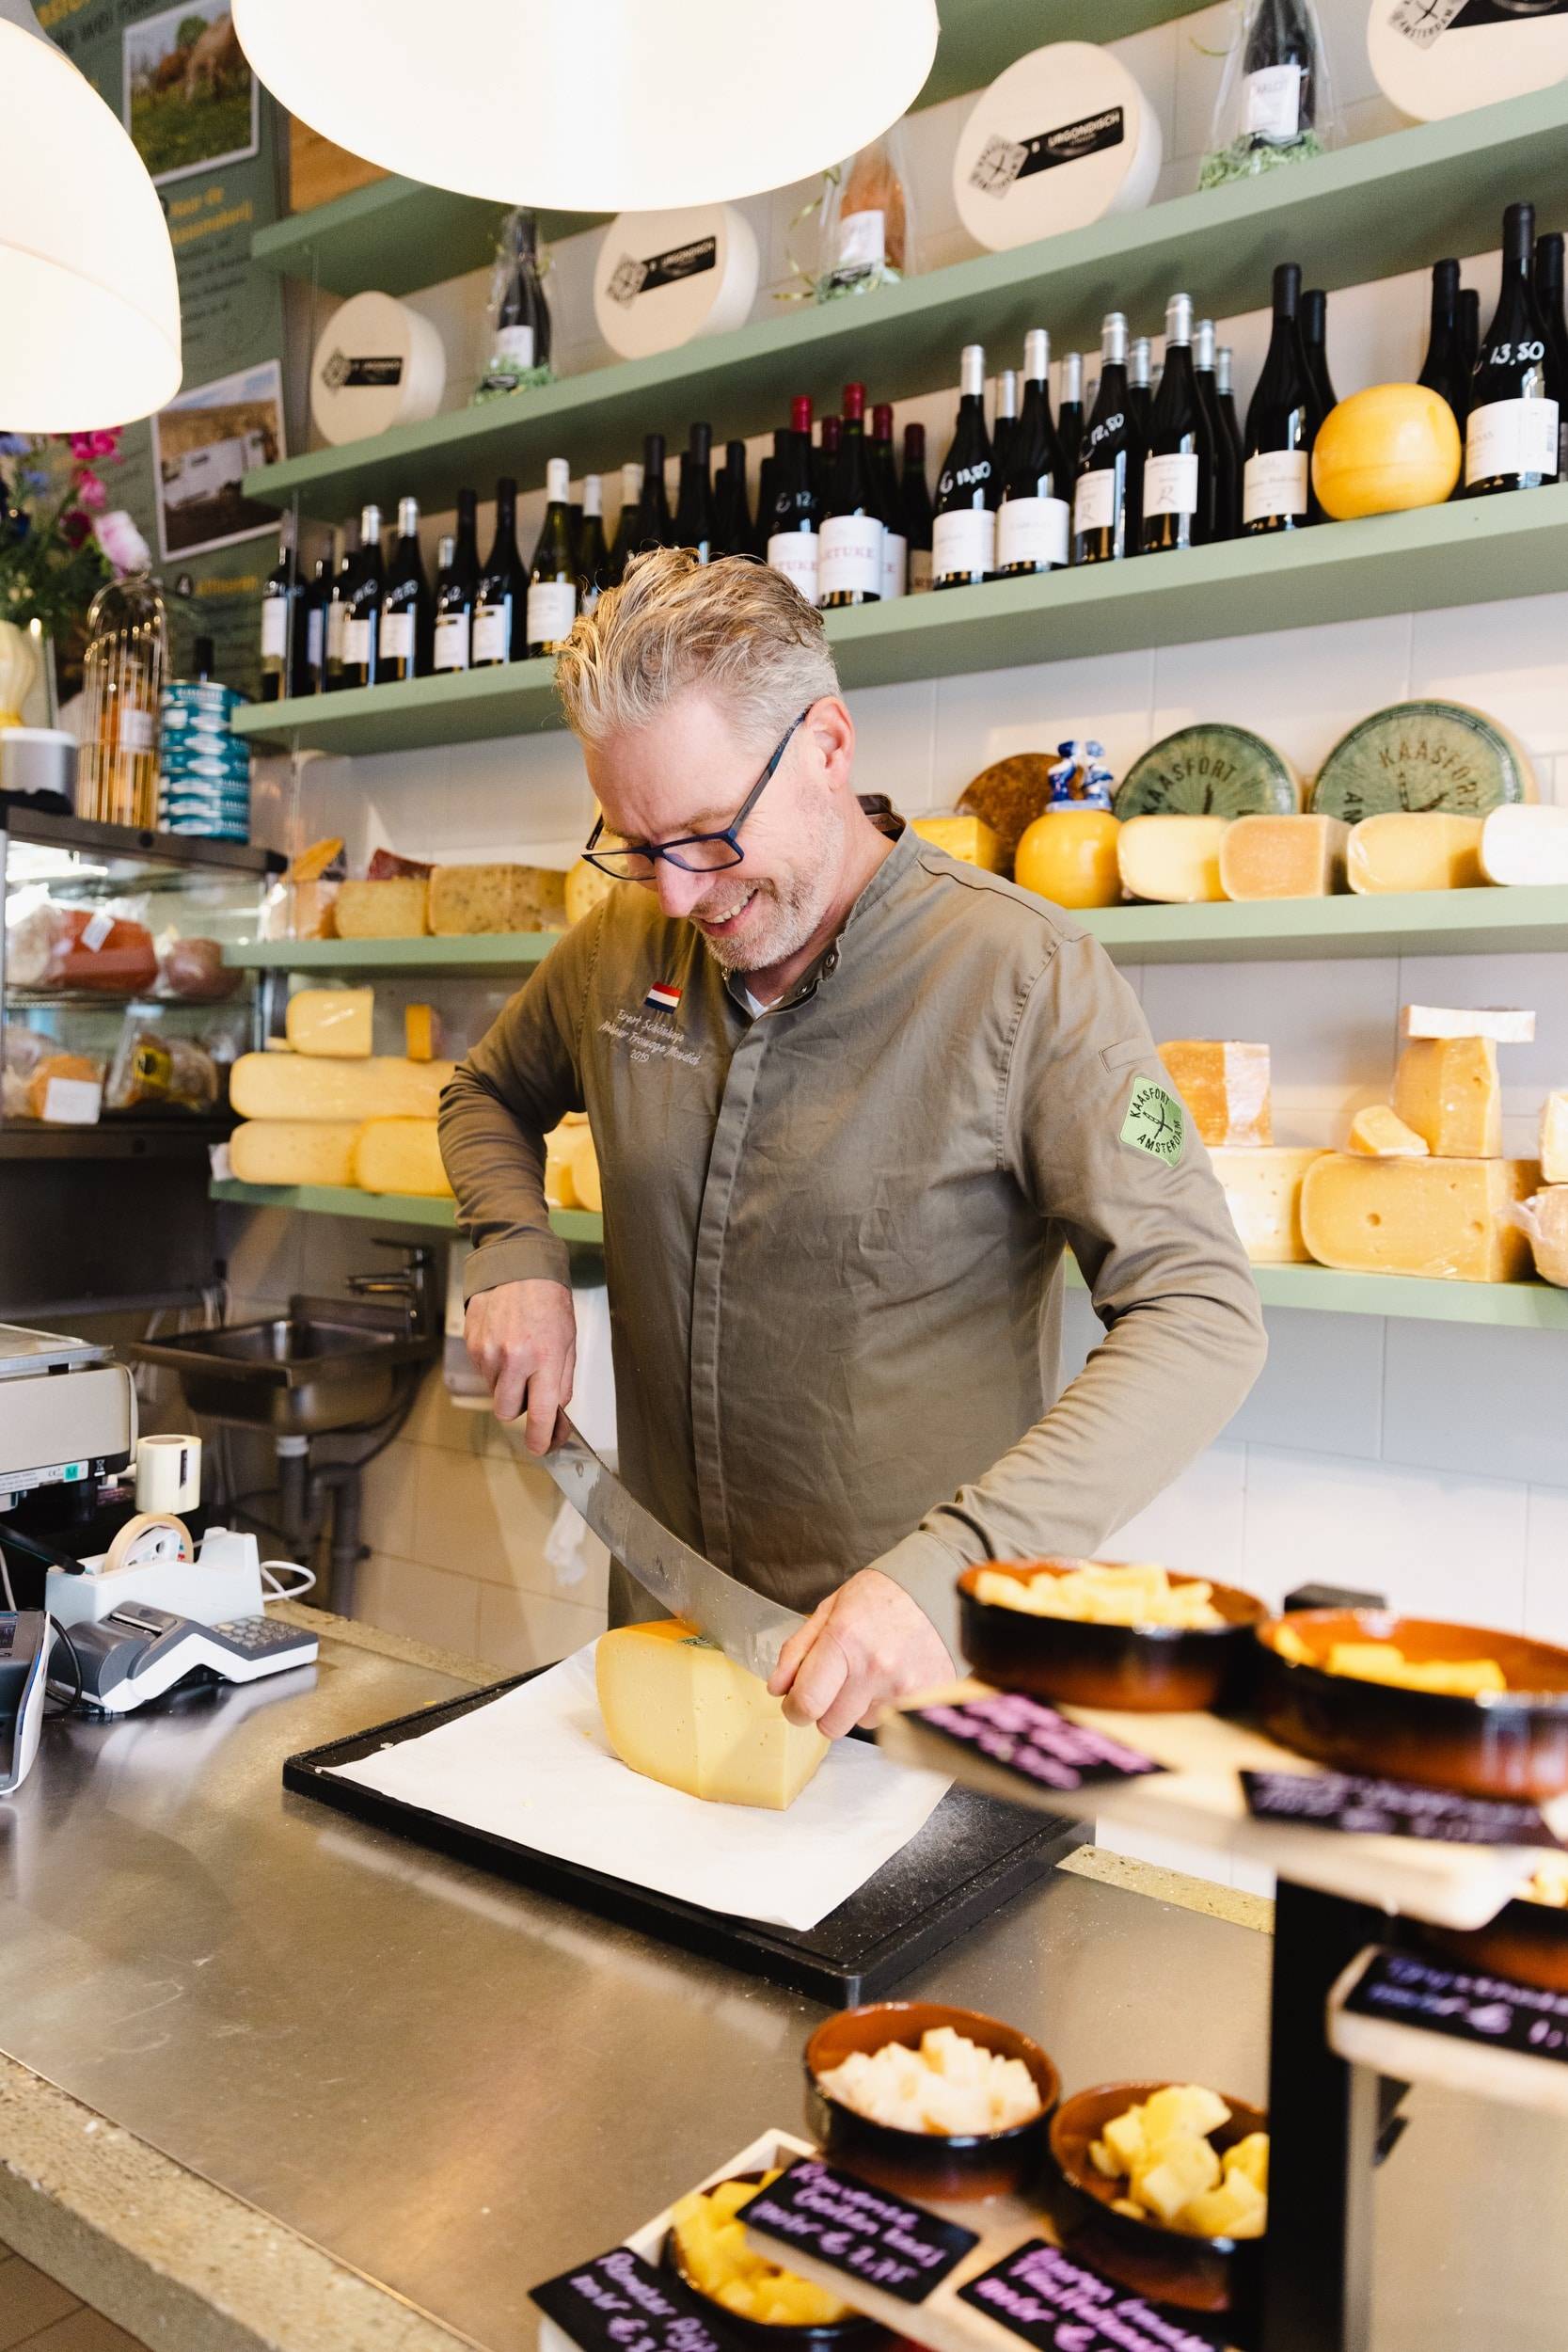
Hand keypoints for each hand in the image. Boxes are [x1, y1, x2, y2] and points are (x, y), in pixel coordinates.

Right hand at [463, 1278, 576, 1453]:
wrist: (517, 1267)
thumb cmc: (548, 1301)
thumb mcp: (568, 1340)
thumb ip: (562, 1380)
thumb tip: (557, 1413)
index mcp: (544, 1358)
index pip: (542, 1413)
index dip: (542, 1437)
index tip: (541, 1447)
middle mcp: (514, 1359)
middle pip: (507, 1411)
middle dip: (519, 1408)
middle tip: (530, 1388)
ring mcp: (488, 1352)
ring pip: (494, 1391)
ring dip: (506, 1383)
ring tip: (518, 1353)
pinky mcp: (472, 1344)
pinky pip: (483, 1372)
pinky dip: (494, 1366)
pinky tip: (504, 1342)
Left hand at [768, 1570, 952, 1738]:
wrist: (936, 1589)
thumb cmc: (879, 1596)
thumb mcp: (830, 1609)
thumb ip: (798, 1650)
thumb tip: (777, 1688)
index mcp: (844, 1641)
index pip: (807, 1703)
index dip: (794, 1709)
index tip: (795, 1703)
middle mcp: (874, 1669)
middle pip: (830, 1726)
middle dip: (825, 1709)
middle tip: (836, 1683)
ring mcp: (903, 1688)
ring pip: (861, 1724)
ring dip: (859, 1706)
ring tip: (873, 1670)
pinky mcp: (926, 1699)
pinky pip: (891, 1722)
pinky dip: (885, 1706)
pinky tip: (892, 1677)